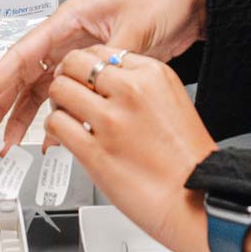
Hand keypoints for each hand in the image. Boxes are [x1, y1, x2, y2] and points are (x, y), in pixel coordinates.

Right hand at [0, 0, 207, 149]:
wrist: (191, 1)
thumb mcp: (135, 27)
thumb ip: (109, 56)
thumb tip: (94, 79)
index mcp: (70, 18)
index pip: (23, 53)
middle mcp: (69, 36)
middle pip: (24, 74)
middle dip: (0, 103)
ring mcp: (80, 54)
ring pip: (41, 87)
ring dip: (24, 115)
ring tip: (9, 141)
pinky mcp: (95, 70)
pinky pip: (65, 95)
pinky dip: (54, 115)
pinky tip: (48, 135)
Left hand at [44, 51, 214, 251]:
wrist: (196, 199)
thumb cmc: (187, 160)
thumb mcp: (172, 102)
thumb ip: (140, 87)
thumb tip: (108, 83)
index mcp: (153, 75)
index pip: (102, 52)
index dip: (87, 66)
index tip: (85, 78)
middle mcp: (131, 92)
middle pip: (76, 63)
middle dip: (67, 77)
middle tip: (68, 93)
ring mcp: (112, 121)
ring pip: (60, 90)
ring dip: (58, 103)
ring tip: (66, 115)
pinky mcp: (95, 151)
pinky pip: (56, 125)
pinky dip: (54, 130)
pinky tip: (64, 136)